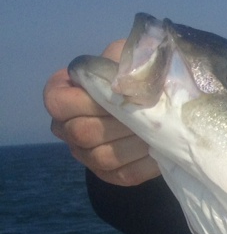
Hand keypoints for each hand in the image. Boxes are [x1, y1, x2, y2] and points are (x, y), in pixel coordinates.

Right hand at [45, 39, 158, 185]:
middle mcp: (65, 127)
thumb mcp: (129, 58)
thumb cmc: (134, 76)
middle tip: (146, 114)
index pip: (59, 102)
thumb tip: (133, 74)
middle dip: (118, 123)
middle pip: (82, 132)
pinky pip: (123, 174)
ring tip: (155, 130)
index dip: (88, 101)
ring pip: (102, 156)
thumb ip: (126, 61)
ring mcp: (85, 154)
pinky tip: (160, 149)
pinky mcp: (109, 174)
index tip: (118, 94)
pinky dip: (145, 163)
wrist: (158, 105)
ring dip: (134, 143)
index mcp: (61, 95)